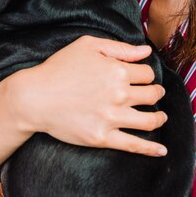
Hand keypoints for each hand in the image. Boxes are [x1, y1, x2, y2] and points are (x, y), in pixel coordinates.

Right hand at [12, 36, 166, 155]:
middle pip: (153, 95)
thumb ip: (118, 47)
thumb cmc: (57, 68)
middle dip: (156, 93)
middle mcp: (119, 94)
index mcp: (117, 70)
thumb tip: (146, 52)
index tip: (140, 77)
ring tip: (159, 116)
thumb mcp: (85, 46)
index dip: (145, 74)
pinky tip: (161, 150)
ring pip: (150, 120)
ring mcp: (112, 118)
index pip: (147, 73)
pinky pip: (134, 145)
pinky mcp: (103, 137)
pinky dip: (152, 149)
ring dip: (159, 117)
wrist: (34, 97)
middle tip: (153, 94)